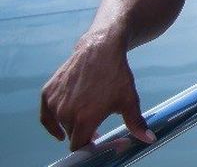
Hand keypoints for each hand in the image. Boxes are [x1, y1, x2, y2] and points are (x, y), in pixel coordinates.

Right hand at [40, 32, 154, 150]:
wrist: (99, 49)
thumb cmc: (116, 75)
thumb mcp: (129, 100)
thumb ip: (136, 124)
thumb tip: (149, 140)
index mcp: (85, 119)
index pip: (80, 147)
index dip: (90, 148)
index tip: (99, 142)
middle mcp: (65, 113)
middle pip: (72, 135)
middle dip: (83, 134)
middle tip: (97, 129)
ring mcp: (54, 103)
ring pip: (61, 124)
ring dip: (71, 125)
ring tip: (86, 117)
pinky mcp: (47, 93)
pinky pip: (46, 116)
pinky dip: (52, 123)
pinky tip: (59, 130)